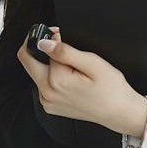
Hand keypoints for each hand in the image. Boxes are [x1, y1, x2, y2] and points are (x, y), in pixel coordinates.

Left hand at [14, 30, 146, 136]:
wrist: (119, 113)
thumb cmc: (112, 90)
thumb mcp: (93, 63)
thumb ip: (66, 51)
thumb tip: (44, 43)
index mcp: (56, 80)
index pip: (41, 48)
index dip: (51, 37)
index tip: (61, 34)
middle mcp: (47, 92)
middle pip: (28, 61)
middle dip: (40, 47)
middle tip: (59, 44)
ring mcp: (47, 101)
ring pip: (36, 72)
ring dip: (48, 64)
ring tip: (72, 67)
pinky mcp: (50, 106)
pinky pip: (42, 85)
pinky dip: (52, 77)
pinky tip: (70, 78)